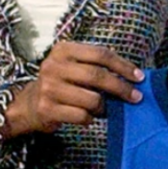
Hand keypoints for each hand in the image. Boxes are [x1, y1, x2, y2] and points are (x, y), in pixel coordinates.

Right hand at [3, 41, 143, 137]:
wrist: (28, 104)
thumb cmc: (61, 84)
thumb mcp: (73, 66)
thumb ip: (97, 67)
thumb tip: (133, 77)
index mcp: (64, 50)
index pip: (101, 54)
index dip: (123, 66)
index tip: (139, 77)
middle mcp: (54, 66)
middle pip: (97, 76)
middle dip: (121, 88)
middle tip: (136, 97)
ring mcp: (49, 88)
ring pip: (92, 99)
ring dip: (105, 107)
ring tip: (105, 108)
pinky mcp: (47, 109)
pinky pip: (82, 116)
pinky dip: (91, 118)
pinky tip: (88, 116)